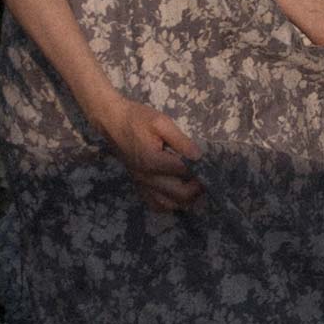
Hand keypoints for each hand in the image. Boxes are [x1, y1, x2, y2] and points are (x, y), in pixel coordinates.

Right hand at [85, 92, 206, 213]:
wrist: (112, 121)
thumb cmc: (137, 118)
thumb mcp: (161, 122)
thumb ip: (180, 141)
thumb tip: (199, 156)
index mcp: (153, 161)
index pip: (184, 173)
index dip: (200, 171)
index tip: (211, 167)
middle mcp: (147, 178)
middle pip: (179, 194)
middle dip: (196, 189)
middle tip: (206, 179)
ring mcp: (141, 184)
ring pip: (168, 204)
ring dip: (185, 200)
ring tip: (195, 188)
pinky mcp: (138, 185)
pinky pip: (155, 204)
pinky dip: (169, 204)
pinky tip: (177, 195)